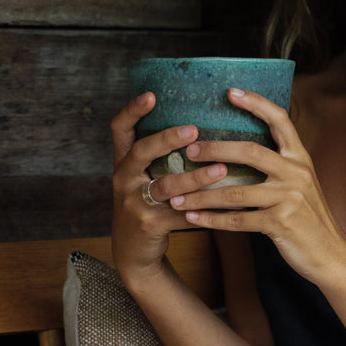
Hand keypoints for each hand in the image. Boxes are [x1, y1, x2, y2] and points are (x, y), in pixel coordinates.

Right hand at [109, 93, 225, 280]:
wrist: (133, 251)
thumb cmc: (147, 204)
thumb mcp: (144, 177)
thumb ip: (160, 156)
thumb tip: (199, 125)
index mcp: (124, 162)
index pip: (119, 129)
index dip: (132, 110)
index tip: (151, 94)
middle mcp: (124, 178)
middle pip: (141, 152)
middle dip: (167, 139)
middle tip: (193, 130)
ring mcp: (133, 202)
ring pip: (165, 186)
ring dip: (195, 177)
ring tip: (221, 169)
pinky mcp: (149, 224)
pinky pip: (180, 214)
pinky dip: (204, 210)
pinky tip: (225, 205)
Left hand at [160, 88, 345, 288]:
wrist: (330, 254)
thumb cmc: (309, 218)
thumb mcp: (301, 184)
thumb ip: (279, 167)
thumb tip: (240, 153)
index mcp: (300, 158)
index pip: (280, 120)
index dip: (256, 103)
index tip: (230, 92)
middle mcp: (296, 173)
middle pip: (250, 151)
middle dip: (215, 149)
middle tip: (188, 150)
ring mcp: (289, 198)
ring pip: (236, 191)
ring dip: (202, 194)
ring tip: (176, 196)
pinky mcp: (281, 223)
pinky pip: (238, 219)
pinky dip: (212, 219)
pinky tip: (193, 218)